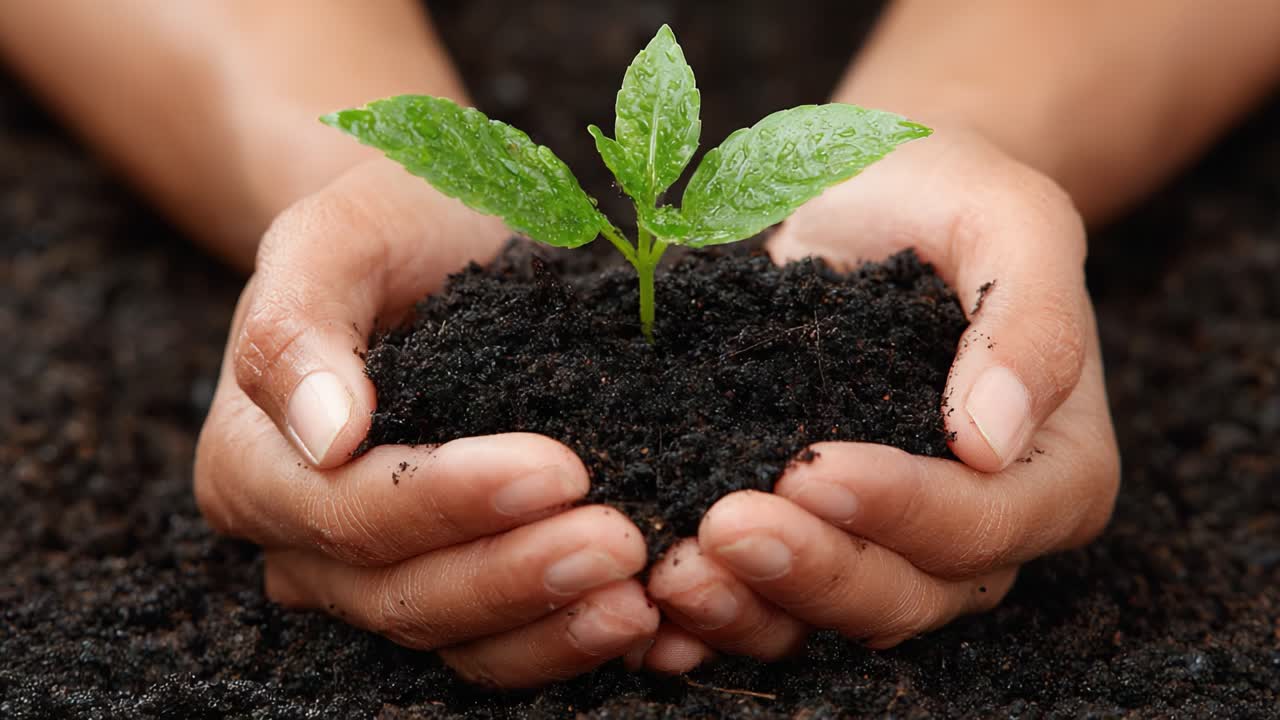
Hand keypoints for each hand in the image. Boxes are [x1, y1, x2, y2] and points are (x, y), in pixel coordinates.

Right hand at [194, 159, 655, 687]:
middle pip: (402, 593)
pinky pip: (501, 643)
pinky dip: (565, 641)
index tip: (557, 469)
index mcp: (255, 465)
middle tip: (620, 543)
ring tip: (638, 599)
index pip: (346, 509)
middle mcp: (305, 543)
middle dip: (515, 576)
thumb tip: (325, 436)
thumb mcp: (336, 234)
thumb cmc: (387, 226)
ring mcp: (378, 577)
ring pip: (455, 637)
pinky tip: (637, 622)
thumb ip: (298, 324)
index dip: (448, 500)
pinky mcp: (452, 587)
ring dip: (549, 627)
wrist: (436, 241)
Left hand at [640, 128, 1119, 671]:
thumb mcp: (1010, 222)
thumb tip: (991, 438)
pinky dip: (717, 610)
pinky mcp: (817, 539)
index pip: (984, 522)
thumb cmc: (950, 200)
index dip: (901, 509)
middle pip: (904, 592)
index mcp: (1051, 472)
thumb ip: (1031, 322)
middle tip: (724, 527)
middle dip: (812, 568)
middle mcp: (979, 533)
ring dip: (752, 606)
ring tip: (674, 572)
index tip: (812, 469)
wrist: (872, 200)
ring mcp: (891, 546)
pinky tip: (652, 601)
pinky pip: (772, 602)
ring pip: (830, 615)